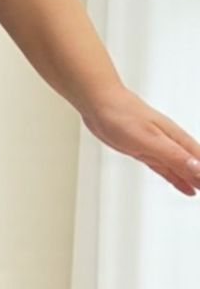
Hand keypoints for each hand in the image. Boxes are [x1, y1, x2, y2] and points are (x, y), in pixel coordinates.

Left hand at [81, 84, 199, 196]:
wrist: (99, 104)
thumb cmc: (123, 115)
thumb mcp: (150, 140)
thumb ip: (174, 155)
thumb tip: (198, 168)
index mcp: (175, 138)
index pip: (199, 160)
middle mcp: (169, 142)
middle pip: (193, 165)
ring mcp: (156, 146)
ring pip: (180, 168)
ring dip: (192, 180)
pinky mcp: (144, 150)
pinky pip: (165, 168)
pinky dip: (176, 178)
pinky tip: (183, 185)